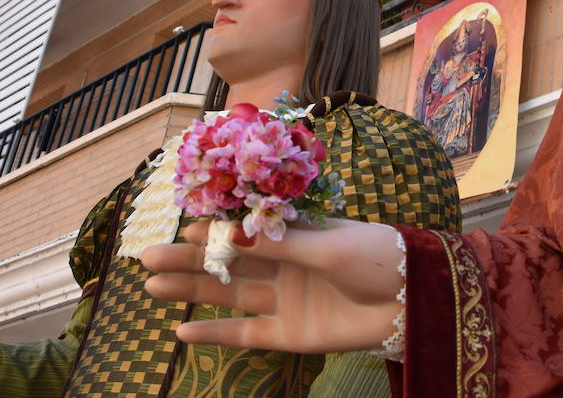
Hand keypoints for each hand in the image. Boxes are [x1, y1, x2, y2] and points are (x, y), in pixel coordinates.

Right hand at [142, 219, 400, 353]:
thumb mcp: (331, 246)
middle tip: (146, 258)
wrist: (415, 302)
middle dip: (188, 260)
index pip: (244, 229)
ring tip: (151, 287)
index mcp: (296, 233)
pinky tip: (182, 330)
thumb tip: (229, 233)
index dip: (212, 230)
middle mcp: (285, 264)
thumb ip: (281, 245)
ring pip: (229, 294)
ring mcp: (286, 299)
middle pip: (229, 262)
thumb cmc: (379, 258)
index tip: (180, 229)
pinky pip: (246, 334)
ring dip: (192, 291)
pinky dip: (215, 333)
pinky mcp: (291, 334)